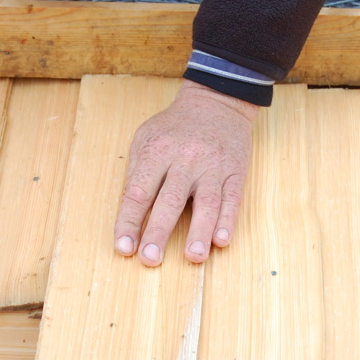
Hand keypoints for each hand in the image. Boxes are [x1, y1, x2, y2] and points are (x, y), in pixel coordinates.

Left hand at [115, 80, 258, 266]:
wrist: (216, 102)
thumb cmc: (174, 128)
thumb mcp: (145, 139)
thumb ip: (137, 174)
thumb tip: (130, 215)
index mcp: (156, 151)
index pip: (138, 192)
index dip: (129, 222)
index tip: (124, 247)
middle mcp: (184, 159)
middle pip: (170, 200)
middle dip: (158, 231)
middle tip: (150, 258)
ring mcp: (212, 167)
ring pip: (206, 203)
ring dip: (199, 232)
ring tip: (193, 257)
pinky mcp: (235, 172)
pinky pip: (232, 199)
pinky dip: (228, 220)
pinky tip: (222, 240)